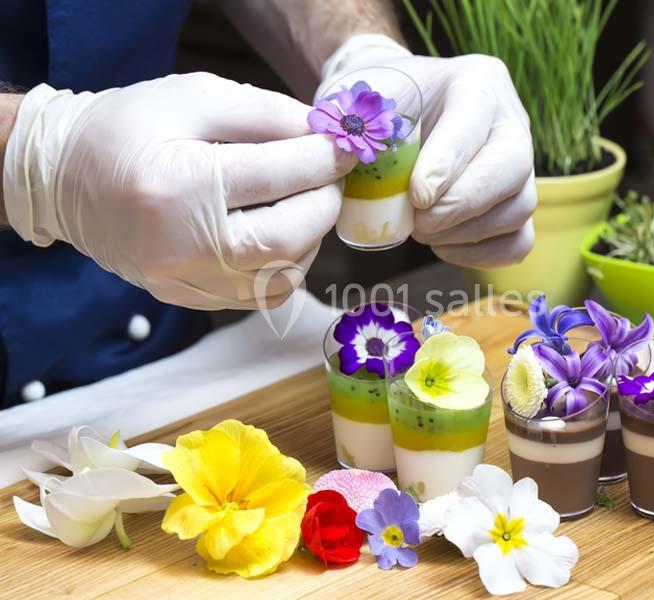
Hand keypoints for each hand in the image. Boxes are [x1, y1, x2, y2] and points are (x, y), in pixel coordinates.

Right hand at [3, 73, 355, 308]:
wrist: (63, 178)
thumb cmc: (127, 128)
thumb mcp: (193, 98)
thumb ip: (265, 115)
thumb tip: (322, 135)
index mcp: (181, 185)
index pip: (280, 175)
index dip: (325, 159)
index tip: (346, 146)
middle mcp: (184, 246)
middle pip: (290, 236)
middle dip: (325, 202)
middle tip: (332, 176)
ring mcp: (185, 281)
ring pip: (283, 276)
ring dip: (312, 238)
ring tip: (306, 203)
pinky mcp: (187, 298)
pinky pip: (261, 295)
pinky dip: (288, 266)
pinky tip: (284, 236)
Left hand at [321, 40, 534, 267]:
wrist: (401, 112)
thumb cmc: (382, 106)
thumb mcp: (363, 98)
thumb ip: (352, 122)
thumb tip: (336, 154)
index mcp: (477, 81)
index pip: (475, 121)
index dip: (447, 165)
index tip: (415, 197)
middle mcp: (511, 121)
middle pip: (512, 167)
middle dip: (460, 205)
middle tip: (417, 222)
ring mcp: (523, 166)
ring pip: (518, 209)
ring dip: (464, 233)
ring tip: (421, 230)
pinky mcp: (517, 204)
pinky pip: (519, 242)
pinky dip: (480, 255)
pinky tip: (442, 244)